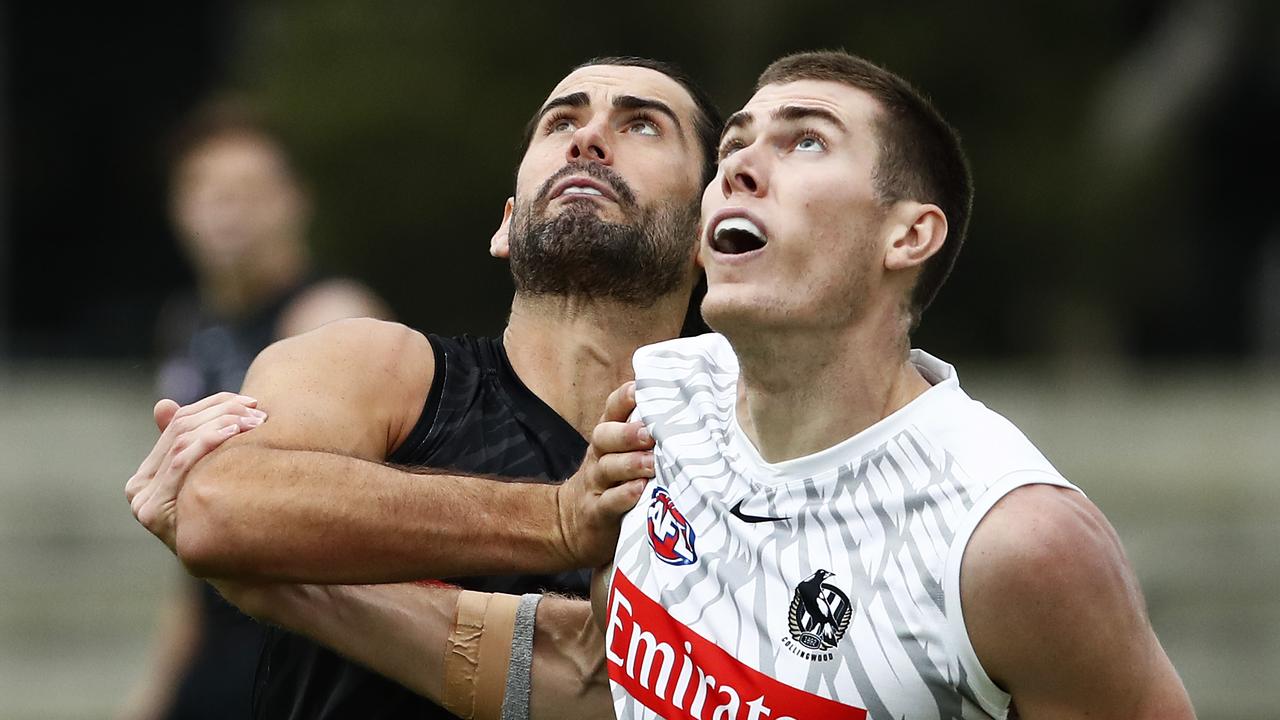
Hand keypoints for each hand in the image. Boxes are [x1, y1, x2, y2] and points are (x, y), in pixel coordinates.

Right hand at [125, 392, 266, 550]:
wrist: (243, 572)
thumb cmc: (233, 521)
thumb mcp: (214, 477)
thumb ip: (193, 443)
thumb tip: (162, 405)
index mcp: (148, 475)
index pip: (179, 421)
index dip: (215, 404)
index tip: (252, 401)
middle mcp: (138, 489)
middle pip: (180, 430)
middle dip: (222, 413)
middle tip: (259, 411)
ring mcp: (143, 503)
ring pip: (181, 443)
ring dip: (220, 424)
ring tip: (254, 422)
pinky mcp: (152, 513)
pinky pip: (181, 464)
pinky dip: (207, 442)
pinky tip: (235, 434)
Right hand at [556, 381, 654, 567]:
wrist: (571, 523)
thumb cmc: (612, 481)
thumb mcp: (620, 454)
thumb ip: (644, 435)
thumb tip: (686, 409)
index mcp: (608, 437)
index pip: (612, 410)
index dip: (624, 399)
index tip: (640, 389)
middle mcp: (598, 456)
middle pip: (605, 437)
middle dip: (627, 433)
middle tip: (649, 433)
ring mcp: (595, 484)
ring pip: (608, 468)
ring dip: (631, 463)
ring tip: (653, 462)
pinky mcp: (597, 513)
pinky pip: (608, 502)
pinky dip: (624, 495)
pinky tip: (640, 490)